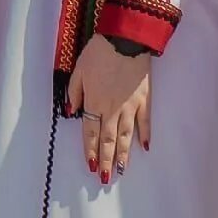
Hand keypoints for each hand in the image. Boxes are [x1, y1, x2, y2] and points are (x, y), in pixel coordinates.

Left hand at [67, 35, 151, 183]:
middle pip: (108, 139)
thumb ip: (75, 92)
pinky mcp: (145, 99)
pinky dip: (145, 135)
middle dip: (106, 160)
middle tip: (105, 178)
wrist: (126, 39)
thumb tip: (72, 111)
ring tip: (121, 171)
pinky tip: (144, 148)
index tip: (90, 166)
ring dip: (123, 154)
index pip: (90, 132)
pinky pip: (145, 121)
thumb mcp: (79, 70)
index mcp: (94, 102)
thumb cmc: (99, 52)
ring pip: (126, 135)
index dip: (89, 150)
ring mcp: (131, 106)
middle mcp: (113, 109)